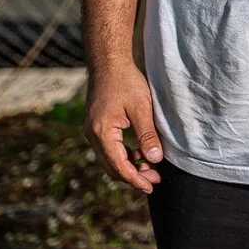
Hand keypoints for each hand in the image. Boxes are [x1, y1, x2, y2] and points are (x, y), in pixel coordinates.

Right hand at [86, 62, 162, 192]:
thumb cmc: (125, 81)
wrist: (108, 62)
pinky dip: (124, 155)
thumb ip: (147, 135)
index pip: (118, 165)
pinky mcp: (97, 126)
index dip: (134, 179)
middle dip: (133, 175)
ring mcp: (93, 130)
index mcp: (102, 132)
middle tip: (154, 179)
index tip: (149, 186)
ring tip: (150, 169)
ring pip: (110, 158)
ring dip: (129, 166)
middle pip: (112, 166)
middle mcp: (93, 134)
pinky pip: (109, 148)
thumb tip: (155, 160)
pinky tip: (140, 154)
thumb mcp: (141, 108)